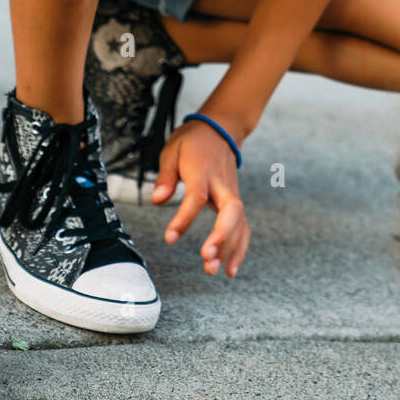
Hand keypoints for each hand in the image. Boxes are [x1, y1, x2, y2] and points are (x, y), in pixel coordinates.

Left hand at [152, 120, 250, 277]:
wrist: (221, 130)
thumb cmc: (192, 142)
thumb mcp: (172, 151)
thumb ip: (165, 176)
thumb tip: (157, 200)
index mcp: (202, 170)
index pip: (197, 197)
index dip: (184, 218)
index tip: (170, 238)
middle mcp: (222, 184)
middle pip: (231, 210)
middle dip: (222, 236)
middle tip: (207, 257)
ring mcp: (232, 193)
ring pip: (239, 222)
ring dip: (230, 248)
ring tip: (213, 270)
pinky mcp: (236, 202)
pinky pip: (243, 227)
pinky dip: (240, 248)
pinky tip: (230, 269)